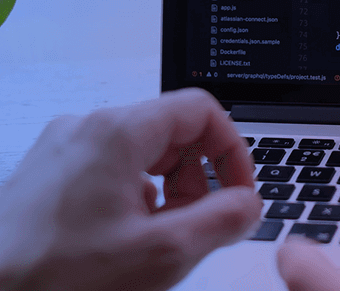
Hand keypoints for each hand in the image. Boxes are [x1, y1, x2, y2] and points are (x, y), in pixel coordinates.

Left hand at [0, 87, 261, 290]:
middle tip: (197, 223)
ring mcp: (62, 149)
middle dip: (197, 177)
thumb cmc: (51, 280)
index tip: (238, 191)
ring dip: (166, 190)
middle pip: (172, 130)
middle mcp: (88, 128)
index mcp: (119, 132)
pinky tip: (121, 241)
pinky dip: (131, 198)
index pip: (202, 110)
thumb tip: (249, 204)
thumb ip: (222, 221)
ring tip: (157, 238)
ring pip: (141, 152)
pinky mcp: (46, 174)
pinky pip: (108, 170)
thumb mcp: (161, 255)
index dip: (232, 151)